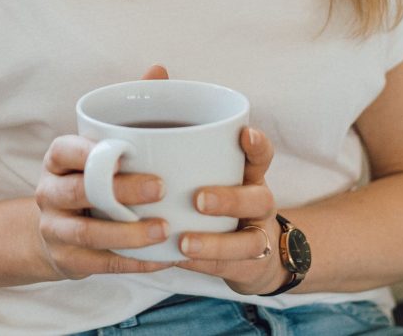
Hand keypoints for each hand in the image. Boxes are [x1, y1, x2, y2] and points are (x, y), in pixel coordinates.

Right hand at [33, 64, 171, 280]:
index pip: (66, 150)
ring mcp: (54, 228)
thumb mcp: (99, 143)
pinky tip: (163, 258)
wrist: (54, 231)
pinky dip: (133, 262)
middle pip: (81, 191)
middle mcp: (49, 192)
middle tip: (161, 187)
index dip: (91, 152)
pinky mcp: (67, 260)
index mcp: (57, 158)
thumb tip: (159, 71)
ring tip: (166, 229)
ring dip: (128, 233)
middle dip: (121, 191)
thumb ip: (127, 110)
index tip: (126, 152)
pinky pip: (100, 263)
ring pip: (89, 232)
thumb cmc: (90, 175)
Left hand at [175, 126, 289, 295]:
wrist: (252, 256)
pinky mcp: (249, 266)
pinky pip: (230, 268)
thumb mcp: (216, 180)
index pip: (262, 156)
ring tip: (184, 243)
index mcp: (251, 178)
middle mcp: (259, 205)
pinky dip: (204, 264)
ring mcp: (258, 236)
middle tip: (198, 200)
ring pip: (249, 242)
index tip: (244, 134)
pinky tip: (179, 259)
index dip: (257, 146)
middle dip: (230, 199)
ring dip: (215, 243)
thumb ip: (192, 165)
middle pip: (260, 200)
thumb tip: (140, 147)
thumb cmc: (221, 206)